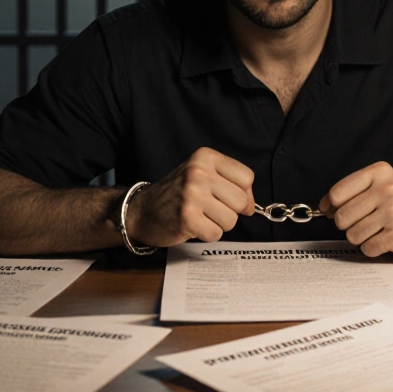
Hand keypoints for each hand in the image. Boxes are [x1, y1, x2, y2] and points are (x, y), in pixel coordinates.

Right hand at [125, 147, 254, 246]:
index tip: (227, 198)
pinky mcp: (187, 217)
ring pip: (231, 220)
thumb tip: (251, 206)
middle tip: (209, 209)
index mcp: (205, 157)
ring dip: (218, 224)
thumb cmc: (177, 194)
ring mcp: (192, 194)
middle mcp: (198, 172)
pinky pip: (216, 234)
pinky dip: (206, 234)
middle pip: (240, 200)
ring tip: (200, 216)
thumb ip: (230, 184)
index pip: (246, 177)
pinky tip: (192, 225)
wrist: (141, 211)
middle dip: (229, 211)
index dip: (243, 193)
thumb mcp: (202, 176)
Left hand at [318, 161, 392, 258]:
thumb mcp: (377, 186)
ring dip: (360, 237)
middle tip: (363, 221)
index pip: (337, 193)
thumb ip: (349, 193)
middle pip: (342, 216)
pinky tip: (384, 239)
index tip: (335, 210)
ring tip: (376, 229)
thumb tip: (323, 206)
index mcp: (379, 172)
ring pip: (353, 234)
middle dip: (347, 224)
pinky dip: (372, 248)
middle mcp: (387, 189)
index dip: (332, 206)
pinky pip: (367, 248)